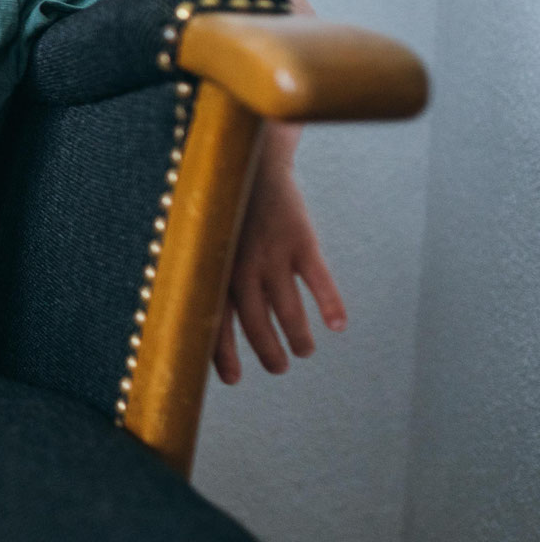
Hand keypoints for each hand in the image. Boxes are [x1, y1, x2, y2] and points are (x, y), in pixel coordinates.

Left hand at [214, 125, 346, 383]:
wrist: (252, 161)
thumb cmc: (227, 209)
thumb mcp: (209, 240)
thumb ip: (212, 276)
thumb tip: (203, 320)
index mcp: (215, 268)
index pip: (216, 321)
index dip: (223, 354)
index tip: (233, 380)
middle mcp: (242, 265)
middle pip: (256, 323)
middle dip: (267, 352)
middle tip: (278, 367)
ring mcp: (273, 254)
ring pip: (288, 309)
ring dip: (298, 336)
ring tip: (303, 352)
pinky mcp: (302, 241)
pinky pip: (318, 281)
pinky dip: (330, 305)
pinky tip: (338, 325)